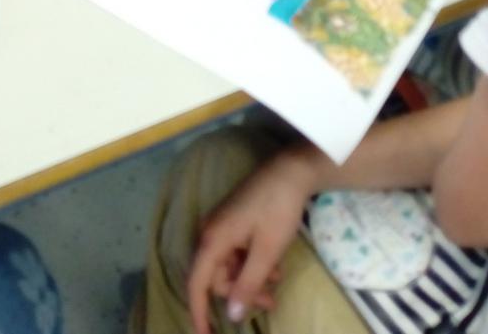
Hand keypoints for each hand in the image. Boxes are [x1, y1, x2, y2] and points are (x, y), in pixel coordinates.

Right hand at [187, 148, 316, 333]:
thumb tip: (231, 315)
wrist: (290, 171)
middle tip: (270, 303)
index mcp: (213, 240)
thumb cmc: (277, 210)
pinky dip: (252, 265)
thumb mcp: (267, 252)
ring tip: (276, 285)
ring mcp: (221, 227)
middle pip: (216, 277)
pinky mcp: (233, 223)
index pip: (197, 284)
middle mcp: (210, 233)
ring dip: (249, 280)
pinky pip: (236, 253)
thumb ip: (248, 284)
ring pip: (229, 266)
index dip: (199, 313)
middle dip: (239, 294)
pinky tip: (273, 267)